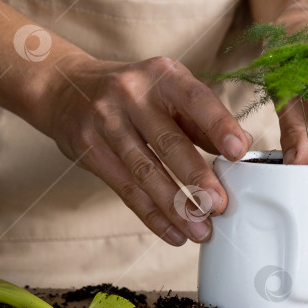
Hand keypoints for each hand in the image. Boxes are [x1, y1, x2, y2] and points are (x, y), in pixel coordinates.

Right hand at [44, 54, 252, 245]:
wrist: (66, 88)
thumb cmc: (135, 93)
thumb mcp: (168, 90)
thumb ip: (202, 119)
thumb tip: (241, 147)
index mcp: (162, 74)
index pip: (196, 99)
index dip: (218, 125)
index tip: (239, 152)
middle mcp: (132, 94)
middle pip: (168, 142)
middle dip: (196, 178)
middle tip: (219, 205)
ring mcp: (106, 121)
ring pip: (145, 172)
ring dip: (175, 207)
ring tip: (201, 229)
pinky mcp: (89, 148)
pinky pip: (126, 189)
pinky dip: (152, 215)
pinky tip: (174, 233)